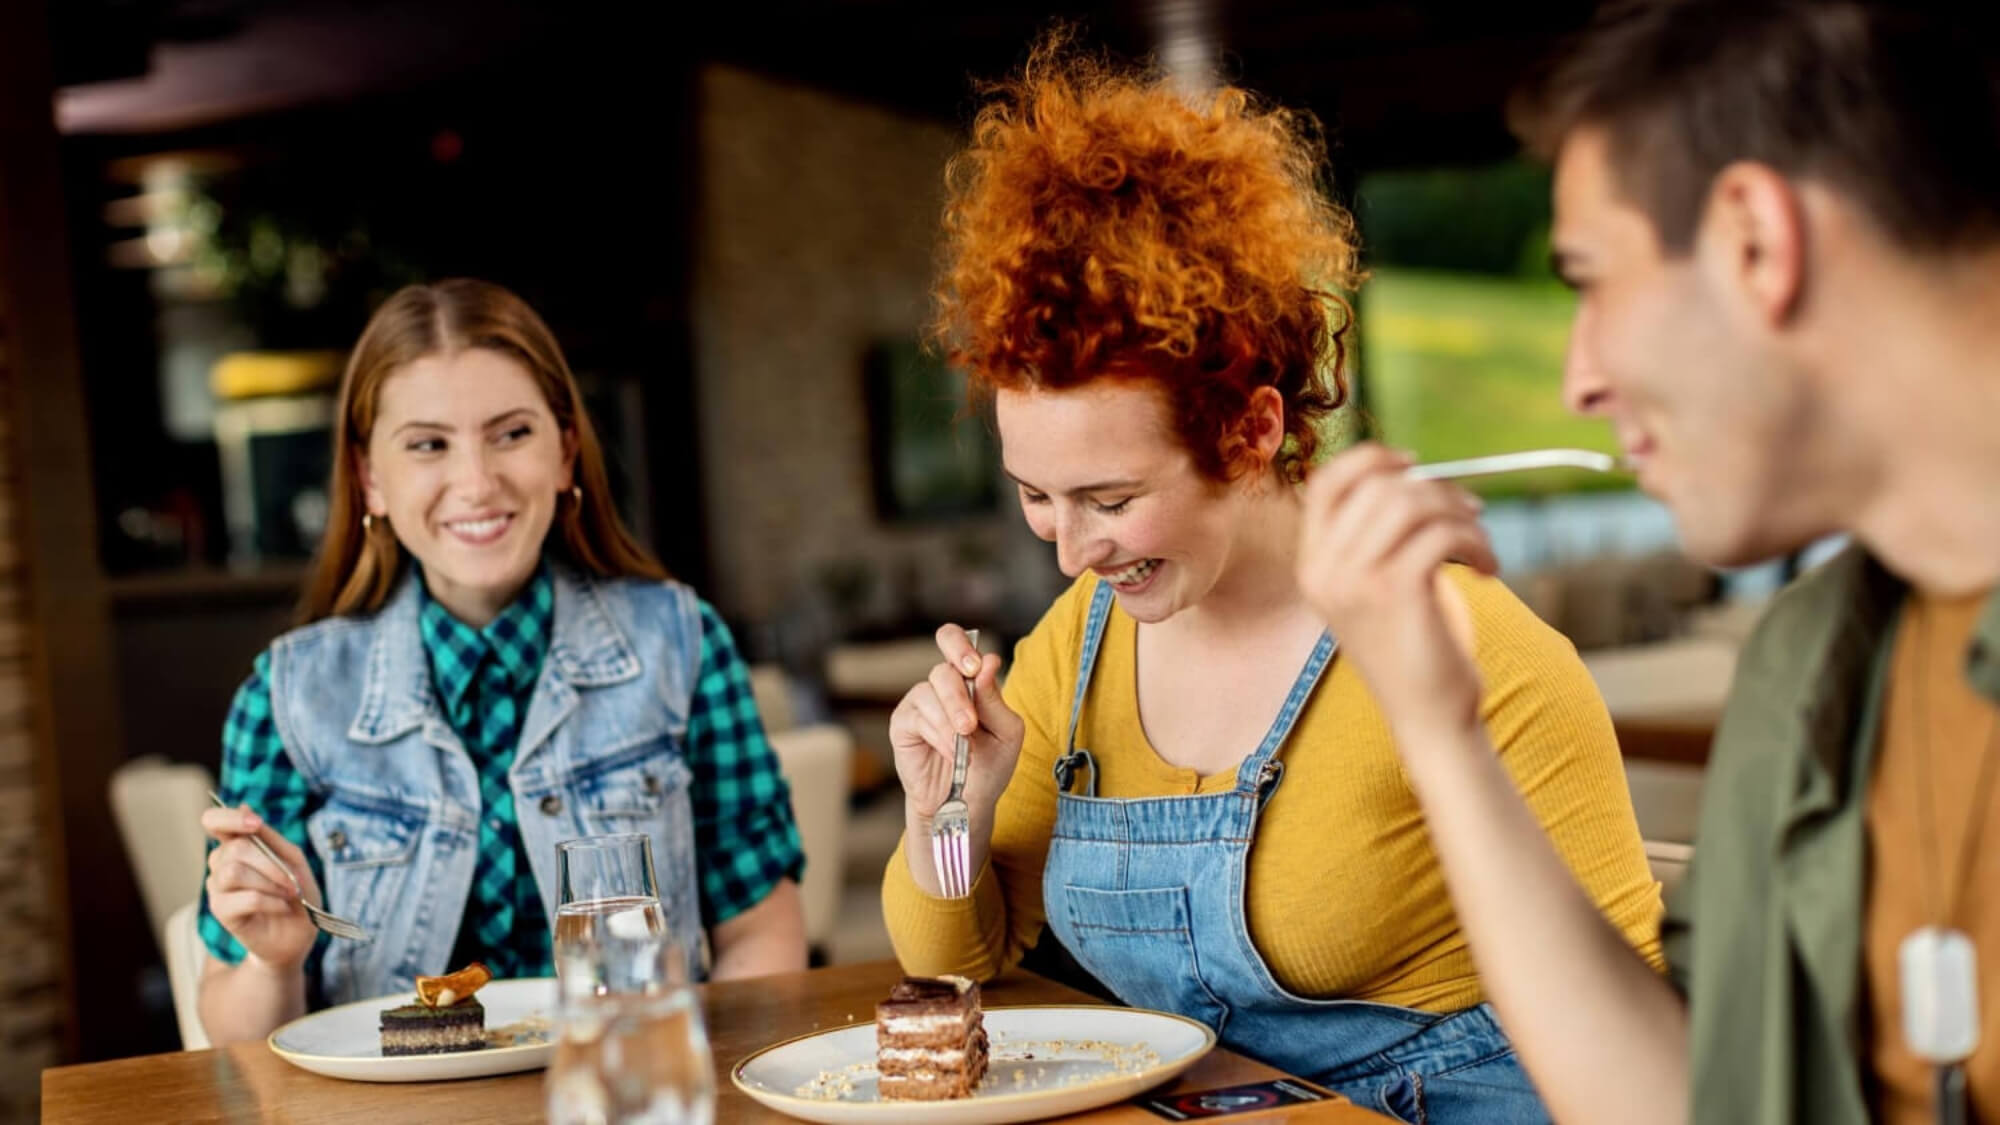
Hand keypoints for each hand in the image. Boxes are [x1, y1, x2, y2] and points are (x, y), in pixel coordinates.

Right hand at [202, 805, 321, 971]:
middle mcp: (222, 864)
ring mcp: (218, 888)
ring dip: (270, 882)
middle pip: (234, 849)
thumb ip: (270, 837)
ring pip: (232, 871)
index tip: (255, 823)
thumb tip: (245, 805)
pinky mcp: (221, 912)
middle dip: (270, 863)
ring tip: (288, 894)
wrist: (297, 935)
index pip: (213, 821)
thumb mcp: (293, 860)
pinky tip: (282, 907)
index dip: (229, 818)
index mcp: (238, 846)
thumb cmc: (296, 895)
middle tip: (292, 881)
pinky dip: (271, 901)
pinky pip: (244, 898)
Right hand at [889, 624, 1025, 822]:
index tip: (973, 667)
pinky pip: (916, 716)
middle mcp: (943, 686)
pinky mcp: (903, 722)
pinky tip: (950, 752)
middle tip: (969, 725)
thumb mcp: (1006, 733)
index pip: (955, 641)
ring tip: (963, 750)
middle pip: (943, 670)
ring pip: (929, 693)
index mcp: (970, 680)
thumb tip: (988, 662)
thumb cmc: (988, 766)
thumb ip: (995, 700)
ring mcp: (921, 702)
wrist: (966, 802)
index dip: (960, 646)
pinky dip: (937, 735)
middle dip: (959, 699)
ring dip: (950, 723)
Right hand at [1297, 443, 1495, 743]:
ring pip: (1412, 502)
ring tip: (1480, 544)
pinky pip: (1442, 533)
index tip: (1415, 465)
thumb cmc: (1413, 651)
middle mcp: (1323, 571)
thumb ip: (1376, 539)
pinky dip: (1476, 541)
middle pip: (1378, 487)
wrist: (1426, 717)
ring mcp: (1354, 580)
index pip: (1324, 484)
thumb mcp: (1376, 590)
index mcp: (1312, 567)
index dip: (1370, 459)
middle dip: (1436, 490)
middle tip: (1471, 513)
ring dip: (1460, 515)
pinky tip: (1489, 568)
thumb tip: (1413, 476)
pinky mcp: (1396, 591)